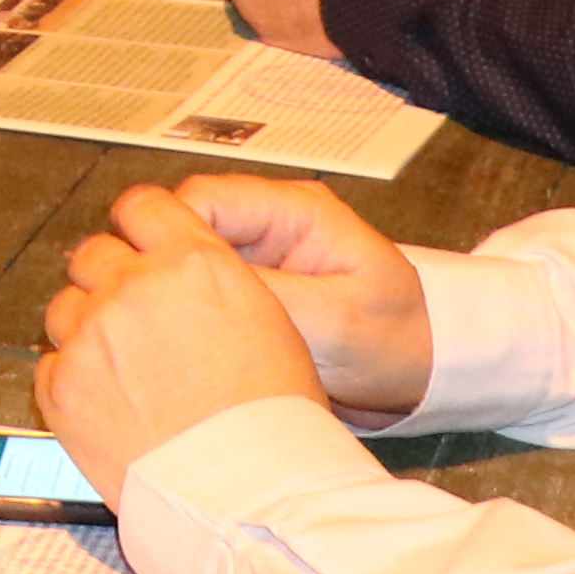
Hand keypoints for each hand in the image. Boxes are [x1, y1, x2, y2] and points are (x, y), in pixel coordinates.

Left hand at [39, 182, 356, 495]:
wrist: (245, 494)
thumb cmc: (271, 422)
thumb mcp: (267, 320)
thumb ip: (212, 279)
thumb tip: (184, 266)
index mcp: (193, 263)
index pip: (143, 205)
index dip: (140, 225)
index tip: (138, 241)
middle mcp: (135, 289)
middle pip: (96, 254)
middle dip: (111, 279)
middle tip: (132, 317)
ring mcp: (91, 337)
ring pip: (66, 306)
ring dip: (87, 328)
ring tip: (122, 368)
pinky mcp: (61, 386)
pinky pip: (51, 364)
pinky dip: (71, 379)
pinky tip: (107, 402)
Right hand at [133, 172, 433, 419]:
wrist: (425, 375)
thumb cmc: (396, 342)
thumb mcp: (336, 321)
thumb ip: (268, 296)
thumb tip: (192, 285)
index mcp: (294, 211)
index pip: (204, 197)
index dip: (169, 233)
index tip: (153, 281)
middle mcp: (267, 226)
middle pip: (185, 225)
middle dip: (163, 265)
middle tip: (149, 314)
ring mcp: (256, 259)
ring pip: (186, 262)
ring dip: (174, 296)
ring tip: (165, 336)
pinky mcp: (249, 295)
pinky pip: (201, 295)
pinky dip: (187, 317)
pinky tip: (184, 348)